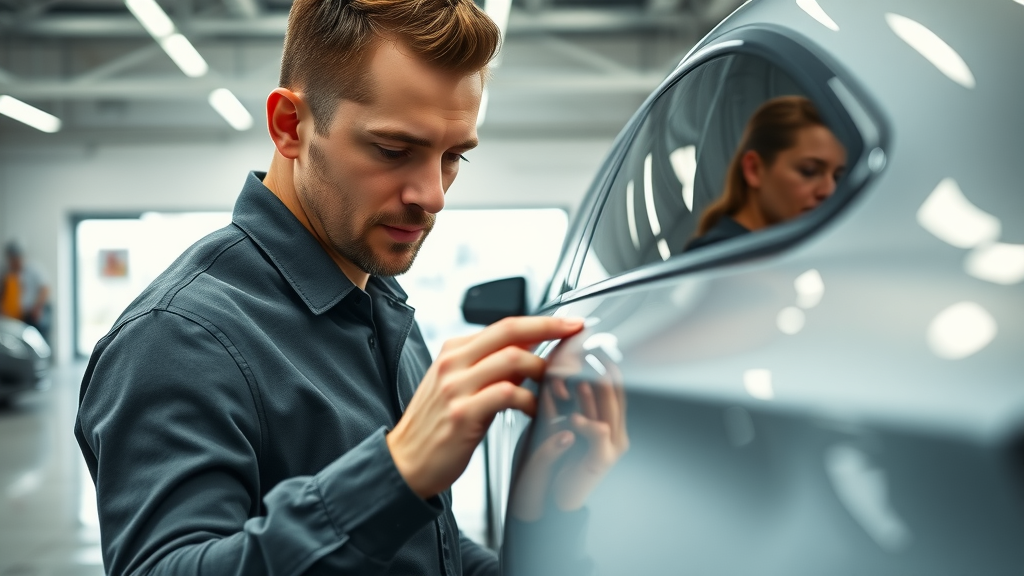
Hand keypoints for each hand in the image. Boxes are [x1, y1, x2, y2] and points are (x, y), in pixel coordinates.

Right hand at [387, 316, 584, 498]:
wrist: (405, 462)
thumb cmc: (436, 426)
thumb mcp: (459, 387)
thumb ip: (490, 368)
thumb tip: (529, 352)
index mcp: (453, 351)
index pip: (504, 326)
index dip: (541, 322)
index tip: (568, 323)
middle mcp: (453, 363)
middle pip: (509, 331)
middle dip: (549, 328)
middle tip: (575, 333)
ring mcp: (456, 387)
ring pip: (512, 359)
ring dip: (543, 370)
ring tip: (557, 385)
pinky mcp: (462, 413)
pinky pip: (507, 395)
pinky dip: (530, 400)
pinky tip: (536, 410)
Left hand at [509, 362, 627, 520]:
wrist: (546, 498)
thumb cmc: (549, 459)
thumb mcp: (551, 419)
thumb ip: (556, 396)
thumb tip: (555, 366)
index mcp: (604, 418)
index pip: (609, 385)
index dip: (599, 364)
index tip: (587, 345)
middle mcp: (613, 429)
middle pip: (615, 393)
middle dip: (602, 370)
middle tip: (590, 350)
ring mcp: (611, 445)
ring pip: (609, 410)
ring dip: (595, 393)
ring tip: (583, 376)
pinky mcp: (601, 460)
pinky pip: (599, 436)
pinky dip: (586, 423)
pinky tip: (573, 417)